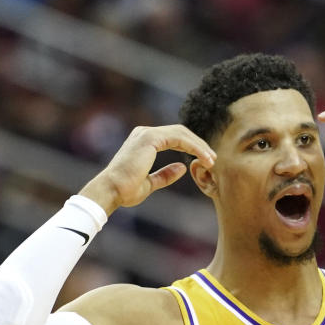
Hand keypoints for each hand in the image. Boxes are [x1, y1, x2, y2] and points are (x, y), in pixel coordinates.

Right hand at [79, 125, 215, 213]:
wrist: (112, 191)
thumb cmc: (126, 190)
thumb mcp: (150, 183)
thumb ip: (165, 175)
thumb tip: (182, 168)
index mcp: (144, 141)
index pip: (174, 138)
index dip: (191, 147)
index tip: (206, 160)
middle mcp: (145, 133)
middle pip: (180, 132)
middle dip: (199, 144)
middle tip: (213, 159)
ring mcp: (147, 134)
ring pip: (182, 133)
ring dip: (199, 146)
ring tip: (212, 160)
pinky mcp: (150, 138)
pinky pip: (179, 138)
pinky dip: (194, 147)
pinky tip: (204, 158)